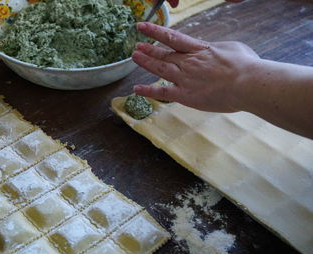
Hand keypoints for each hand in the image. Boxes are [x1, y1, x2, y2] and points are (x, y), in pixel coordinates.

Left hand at [132, 22, 259, 112]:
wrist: (247, 83)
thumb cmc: (246, 65)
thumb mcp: (232, 48)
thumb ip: (216, 49)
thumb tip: (212, 50)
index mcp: (199, 49)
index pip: (173, 38)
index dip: (156, 32)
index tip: (144, 27)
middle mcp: (188, 62)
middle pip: (164, 54)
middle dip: (149, 50)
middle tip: (137, 46)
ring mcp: (185, 78)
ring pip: (160, 69)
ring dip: (146, 63)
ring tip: (135, 57)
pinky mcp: (185, 95)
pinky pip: (163, 92)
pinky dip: (148, 91)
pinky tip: (137, 89)